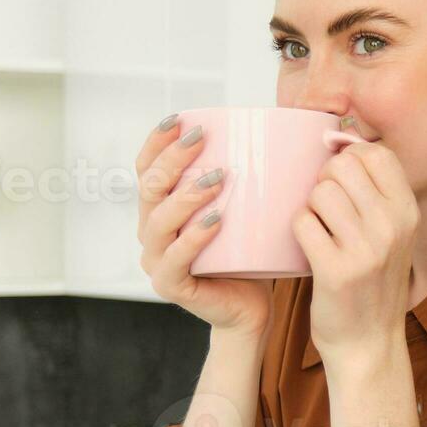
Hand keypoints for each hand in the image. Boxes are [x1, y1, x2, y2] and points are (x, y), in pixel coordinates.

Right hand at [136, 117, 272, 334]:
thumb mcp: (244, 210)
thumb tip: (280, 128)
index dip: (156, 143)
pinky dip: (193, 238)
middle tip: (200, 139)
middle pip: (149, 189)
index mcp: (161, 209)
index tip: (179, 119)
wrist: (251, 307)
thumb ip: (245, 177)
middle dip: (171, 160)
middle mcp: (151, 233)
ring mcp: (157, 261)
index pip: (147, 170)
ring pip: (158, 223)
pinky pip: (175, 260)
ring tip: (216, 178)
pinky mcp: (170, 286)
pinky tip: (215, 220)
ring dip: (186, 196)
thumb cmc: (249, 254)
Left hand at [293, 141, 419, 361]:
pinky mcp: (336, 271)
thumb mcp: (394, 234)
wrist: (370, 343)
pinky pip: (302, 223)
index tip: (341, 179)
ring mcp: (366, 250)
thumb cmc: (374, 282)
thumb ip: (376, 193)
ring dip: (310, 207)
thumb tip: (339, 141)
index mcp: (408, 212)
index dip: (349, 157)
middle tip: (325, 207)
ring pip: (319, 193)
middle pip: (341, 167)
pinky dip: (298, 231)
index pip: (376, 154)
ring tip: (320, 230)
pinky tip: (310, 247)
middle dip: (324, 180)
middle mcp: (392, 227)